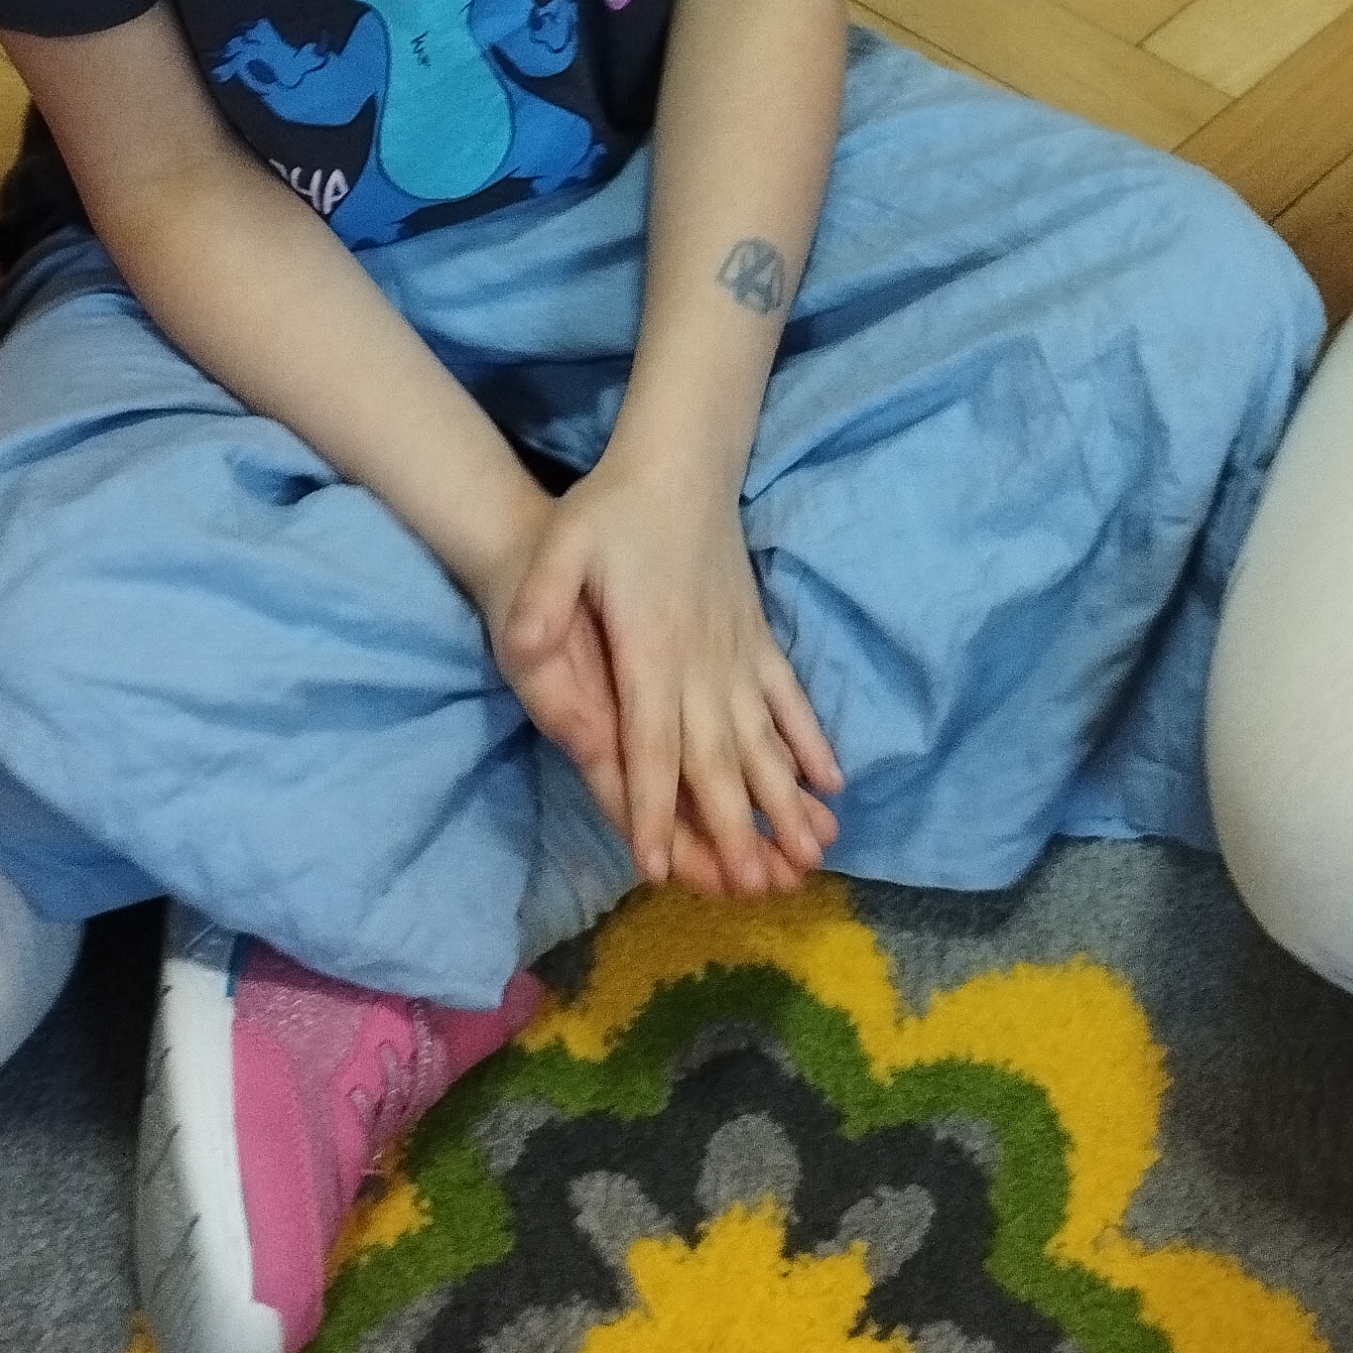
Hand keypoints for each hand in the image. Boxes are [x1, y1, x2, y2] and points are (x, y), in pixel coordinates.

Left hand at [491, 454, 841, 897]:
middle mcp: (703, 661)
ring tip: (811, 857)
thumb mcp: (561, 545)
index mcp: (653, 648)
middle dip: (735, 828)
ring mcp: (738, 652)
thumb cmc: (612, 508)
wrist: (681, 463)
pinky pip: (789, 700)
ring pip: (764, 740)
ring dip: (786, 800)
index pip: (652, 742)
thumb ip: (542, 597)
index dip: (655, 806)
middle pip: (719, 758)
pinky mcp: (758, 639)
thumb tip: (520, 644)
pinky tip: (831, 787)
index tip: (658, 867)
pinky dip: (810, 743)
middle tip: (752, 890)